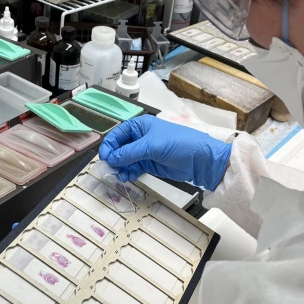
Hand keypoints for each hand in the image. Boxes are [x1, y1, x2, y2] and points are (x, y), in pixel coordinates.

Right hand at [99, 115, 231, 190]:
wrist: (200, 160)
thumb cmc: (178, 144)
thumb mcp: (152, 146)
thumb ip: (130, 152)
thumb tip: (111, 159)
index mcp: (140, 126)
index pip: (117, 134)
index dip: (109, 145)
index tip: (104, 158)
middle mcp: (140, 137)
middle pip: (119, 148)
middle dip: (114, 158)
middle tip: (110, 170)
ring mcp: (144, 151)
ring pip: (125, 160)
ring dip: (121, 168)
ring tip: (121, 176)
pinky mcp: (149, 164)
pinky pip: (133, 168)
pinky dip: (129, 173)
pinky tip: (128, 177)